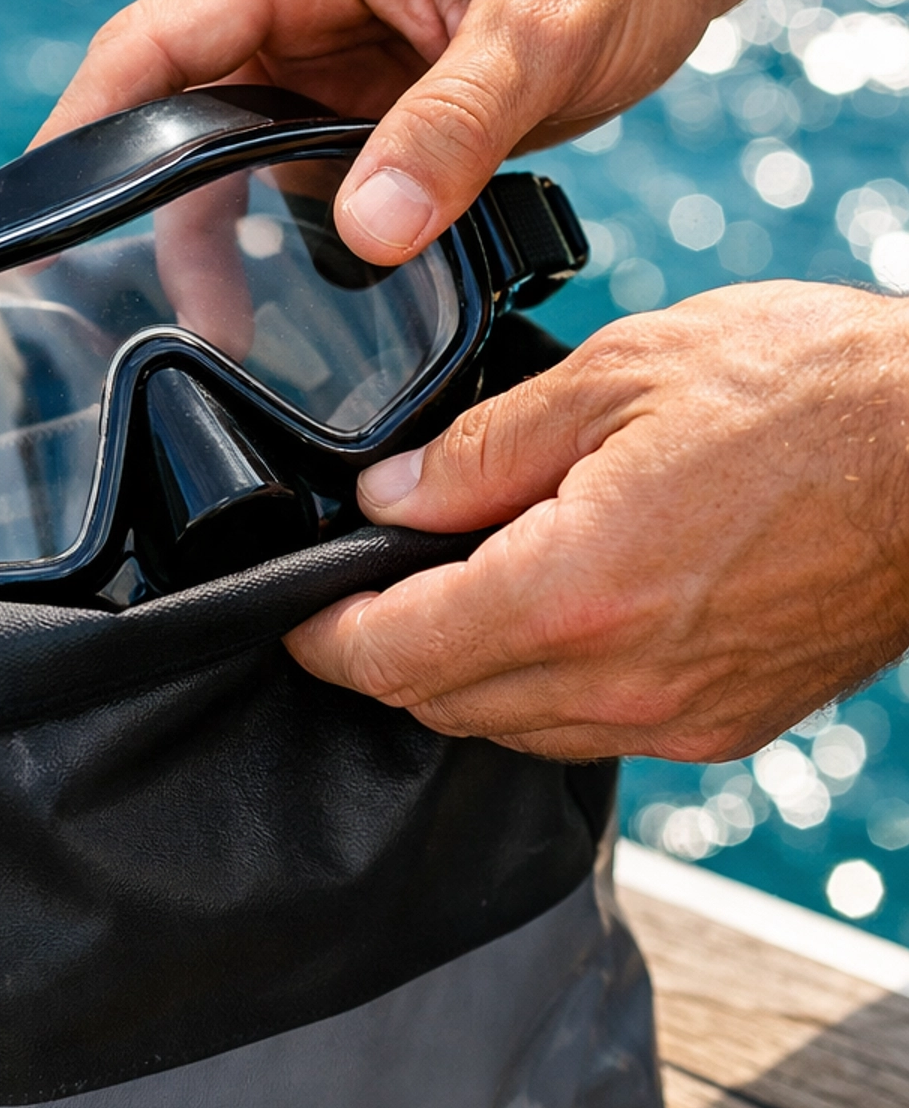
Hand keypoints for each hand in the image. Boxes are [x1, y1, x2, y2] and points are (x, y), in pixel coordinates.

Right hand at [36, 0, 720, 265]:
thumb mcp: (540, 34)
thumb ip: (451, 133)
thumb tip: (365, 236)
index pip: (155, 41)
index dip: (83, 127)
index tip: (41, 218)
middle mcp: (297, 2)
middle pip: (175, 112)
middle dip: (150, 213)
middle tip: (156, 320)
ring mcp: (329, 50)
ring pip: (231, 151)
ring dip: (220, 235)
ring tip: (229, 333)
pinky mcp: (369, 96)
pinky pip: (297, 170)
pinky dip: (286, 233)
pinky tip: (296, 302)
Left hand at [284, 284, 908, 761]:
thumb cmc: (813, 393)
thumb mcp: (622, 375)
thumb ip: (484, 448)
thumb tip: (390, 495)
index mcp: (573, 592)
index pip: (393, 655)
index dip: (323, 636)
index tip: (294, 611)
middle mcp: (618, 682)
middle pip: (440, 705)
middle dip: (386, 653)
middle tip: (371, 583)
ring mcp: (676, 717)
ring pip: (510, 729)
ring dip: (463, 675)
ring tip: (462, 587)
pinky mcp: (723, 725)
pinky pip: (589, 732)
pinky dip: (544, 690)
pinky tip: (556, 617)